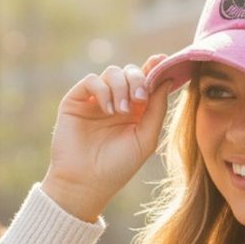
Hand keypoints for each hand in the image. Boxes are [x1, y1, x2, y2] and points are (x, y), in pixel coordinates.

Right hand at [42, 54, 171, 220]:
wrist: (86, 182)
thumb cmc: (119, 166)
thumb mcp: (145, 139)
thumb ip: (157, 109)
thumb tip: (167, 80)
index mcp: (136, 110)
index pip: (147, 81)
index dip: (155, 68)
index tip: (163, 61)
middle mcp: (117, 101)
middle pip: (131, 72)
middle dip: (138, 80)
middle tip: (140, 99)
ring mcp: (96, 100)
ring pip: (112, 72)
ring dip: (121, 87)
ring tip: (121, 112)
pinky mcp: (76, 100)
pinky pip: (92, 80)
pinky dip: (103, 90)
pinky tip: (108, 110)